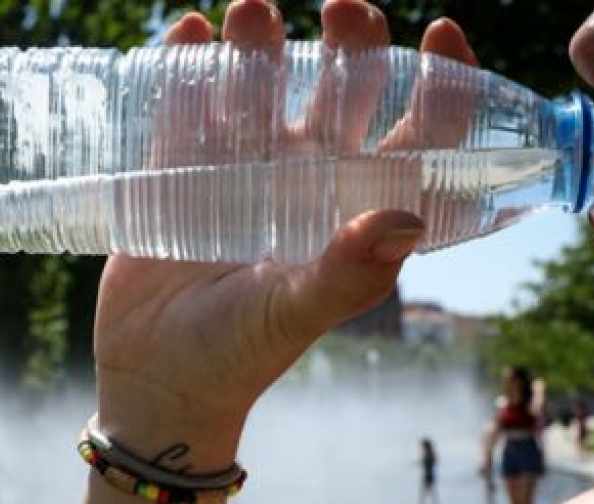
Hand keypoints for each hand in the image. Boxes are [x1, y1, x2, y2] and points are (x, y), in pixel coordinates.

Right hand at [95, 0, 477, 469]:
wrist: (154, 377)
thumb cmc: (236, 356)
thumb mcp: (293, 315)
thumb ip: (347, 274)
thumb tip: (406, 216)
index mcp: (350, 211)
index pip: (414, 139)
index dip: (438, 85)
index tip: (438, 32)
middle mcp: (303, 181)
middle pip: (340, 93)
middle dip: (348, 43)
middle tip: (341, 8)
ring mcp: (238, 172)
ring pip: (260, 87)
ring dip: (259, 42)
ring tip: (248, 13)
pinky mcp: (177, 173)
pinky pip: (186, 108)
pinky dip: (186, 67)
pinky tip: (187, 34)